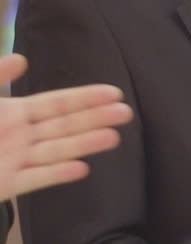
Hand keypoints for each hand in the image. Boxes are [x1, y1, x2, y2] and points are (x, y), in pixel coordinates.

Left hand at [0, 53, 131, 199]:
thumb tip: (22, 58)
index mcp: (14, 114)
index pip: (58, 104)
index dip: (85, 98)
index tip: (114, 92)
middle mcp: (20, 137)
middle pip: (64, 127)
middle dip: (95, 119)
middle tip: (126, 113)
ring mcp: (14, 162)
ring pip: (56, 151)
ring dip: (84, 144)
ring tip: (113, 137)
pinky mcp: (5, 185)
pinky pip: (33, 180)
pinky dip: (55, 175)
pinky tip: (81, 169)